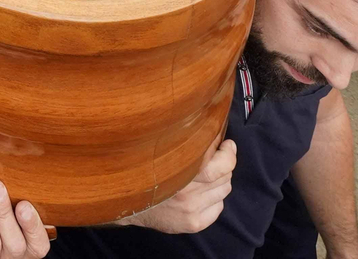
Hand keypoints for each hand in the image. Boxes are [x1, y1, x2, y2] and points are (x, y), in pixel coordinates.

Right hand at [115, 139, 235, 233]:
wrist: (129, 203)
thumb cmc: (146, 171)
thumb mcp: (162, 151)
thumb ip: (186, 143)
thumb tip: (213, 132)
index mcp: (179, 170)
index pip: (220, 165)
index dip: (229, 154)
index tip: (227, 145)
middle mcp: (186, 193)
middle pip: (225, 177)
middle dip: (224, 166)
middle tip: (217, 160)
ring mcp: (191, 210)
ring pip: (224, 191)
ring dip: (219, 181)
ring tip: (205, 177)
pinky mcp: (193, 224)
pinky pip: (218, 207)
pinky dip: (215, 198)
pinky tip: (201, 194)